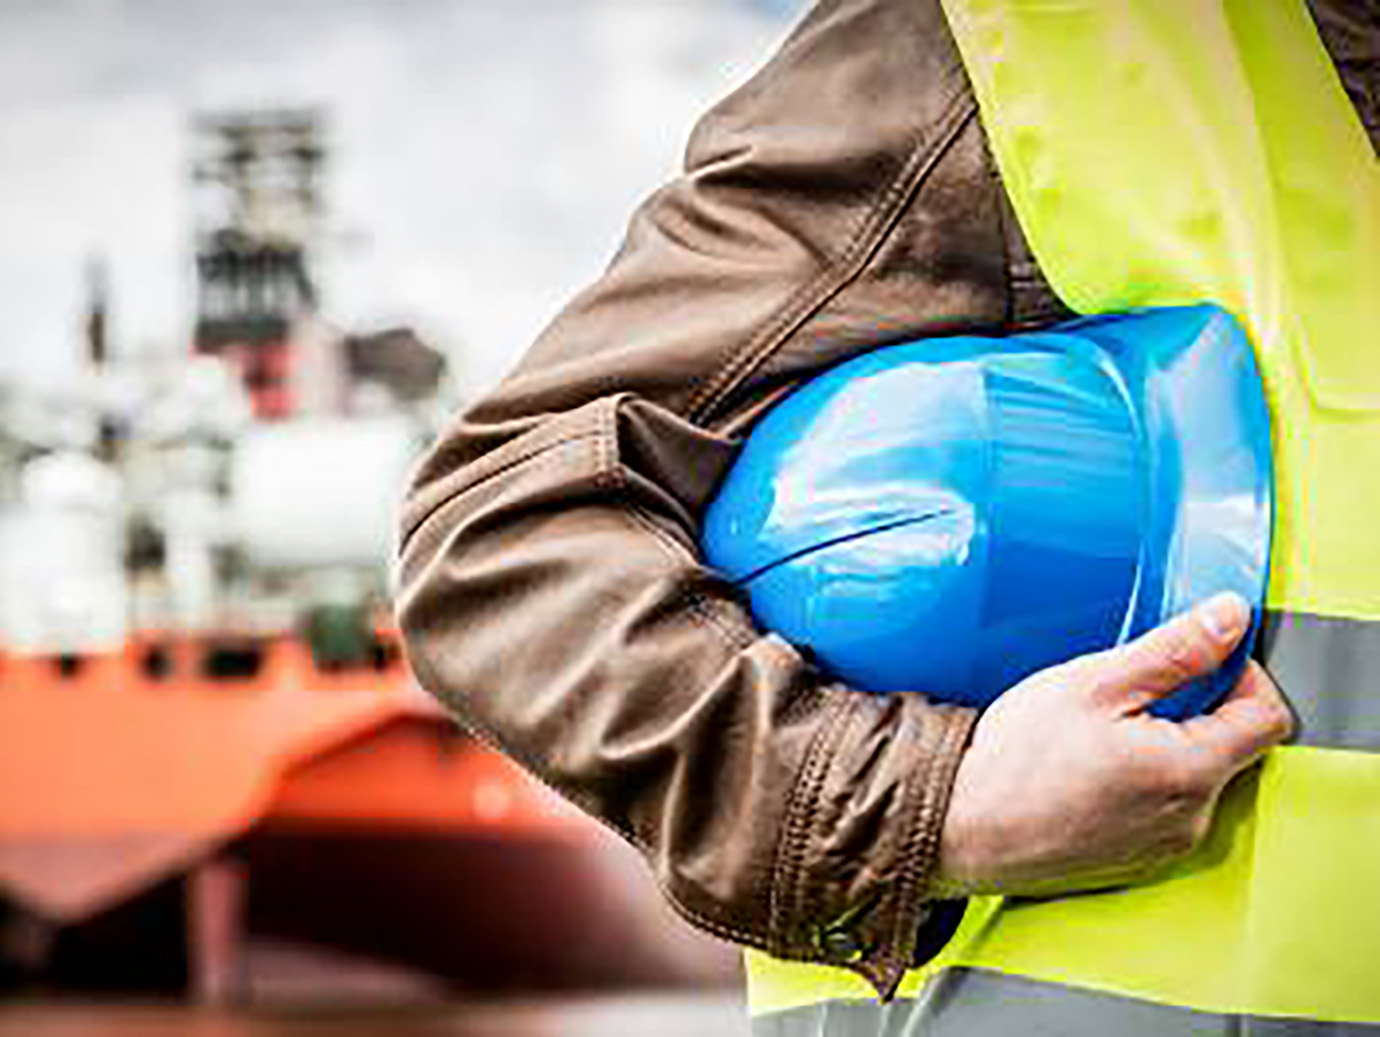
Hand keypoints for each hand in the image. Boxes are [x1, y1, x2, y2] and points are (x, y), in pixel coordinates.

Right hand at [934, 592, 1293, 897]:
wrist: (957, 825)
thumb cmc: (1014, 758)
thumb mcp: (1093, 682)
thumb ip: (1174, 650)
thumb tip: (1229, 618)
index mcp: (1188, 771)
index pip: (1268, 715)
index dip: (1242, 674)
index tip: (1199, 658)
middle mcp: (1190, 819)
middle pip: (1231, 746)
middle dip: (1197, 709)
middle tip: (1131, 693)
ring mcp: (1164, 846)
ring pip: (1196, 778)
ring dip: (1166, 746)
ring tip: (1101, 732)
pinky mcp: (1136, 861)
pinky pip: (1164, 809)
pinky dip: (1142, 781)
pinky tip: (1090, 767)